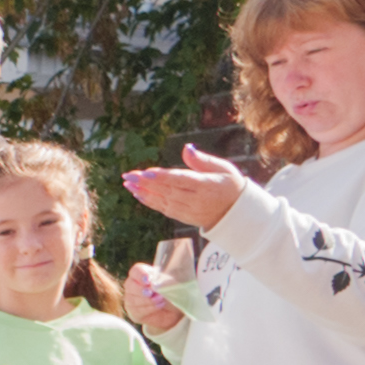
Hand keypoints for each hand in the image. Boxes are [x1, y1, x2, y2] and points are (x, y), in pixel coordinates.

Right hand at [121, 264, 185, 335]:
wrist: (177, 310)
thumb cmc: (174, 292)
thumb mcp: (172, 284)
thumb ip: (165, 281)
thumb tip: (159, 284)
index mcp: (143, 274)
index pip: (136, 271)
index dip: (140, 275)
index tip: (148, 281)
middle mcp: (134, 285)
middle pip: (130, 285)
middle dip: (141, 290)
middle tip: (150, 293)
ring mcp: (132, 300)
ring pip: (133, 300)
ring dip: (147, 300)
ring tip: (160, 299)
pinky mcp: (134, 313)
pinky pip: (137, 311)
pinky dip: (149, 309)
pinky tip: (159, 306)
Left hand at [122, 143, 242, 232]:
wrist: (237, 213)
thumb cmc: (230, 184)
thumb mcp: (223, 168)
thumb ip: (202, 160)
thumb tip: (186, 148)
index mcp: (207, 185)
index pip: (181, 180)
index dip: (162, 177)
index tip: (145, 173)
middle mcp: (197, 200)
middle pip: (167, 191)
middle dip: (146, 183)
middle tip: (128, 176)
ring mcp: (189, 211)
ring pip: (163, 201)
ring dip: (144, 192)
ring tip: (128, 184)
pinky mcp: (184, 217)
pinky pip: (164, 209)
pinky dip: (150, 202)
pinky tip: (138, 194)